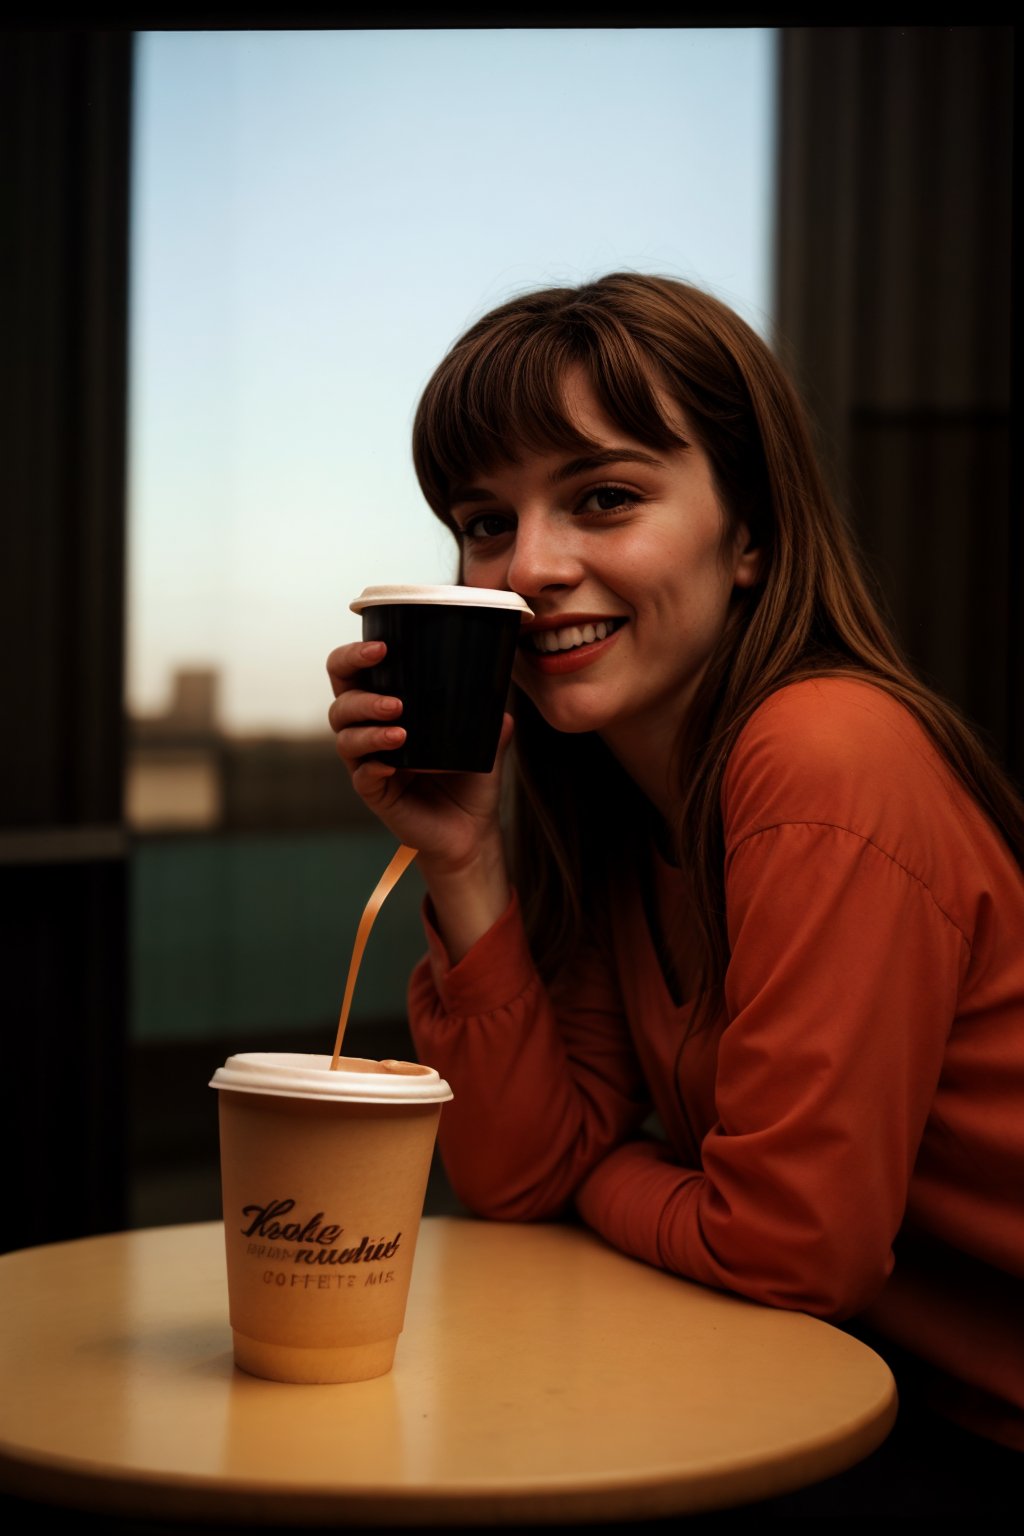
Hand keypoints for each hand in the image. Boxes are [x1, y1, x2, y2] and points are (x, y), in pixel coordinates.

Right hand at [326, 641, 512, 951]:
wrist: (472, 831)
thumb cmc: (470, 779)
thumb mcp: (485, 741)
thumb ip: (492, 716)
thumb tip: (501, 692)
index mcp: (386, 709)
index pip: (354, 674)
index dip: (354, 655)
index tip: (383, 646)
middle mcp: (370, 732)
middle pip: (340, 700)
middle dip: (359, 690)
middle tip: (394, 697)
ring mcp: (368, 762)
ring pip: (345, 735)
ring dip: (368, 726)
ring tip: (401, 728)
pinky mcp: (374, 792)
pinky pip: (361, 774)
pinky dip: (373, 763)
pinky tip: (391, 762)